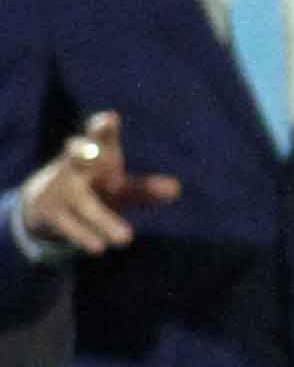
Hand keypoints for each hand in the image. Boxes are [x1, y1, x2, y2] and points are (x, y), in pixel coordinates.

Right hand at [17, 113, 176, 254]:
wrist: (44, 205)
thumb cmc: (95, 188)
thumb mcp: (121, 188)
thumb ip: (146, 189)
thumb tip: (176, 188)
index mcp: (95, 154)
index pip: (99, 136)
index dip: (103, 128)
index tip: (109, 118)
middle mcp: (74, 166)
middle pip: (76, 155)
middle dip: (81, 150)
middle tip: (89, 149)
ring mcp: (60, 189)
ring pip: (83, 203)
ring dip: (103, 220)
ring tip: (125, 239)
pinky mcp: (50, 213)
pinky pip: (69, 225)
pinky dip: (84, 236)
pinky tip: (99, 248)